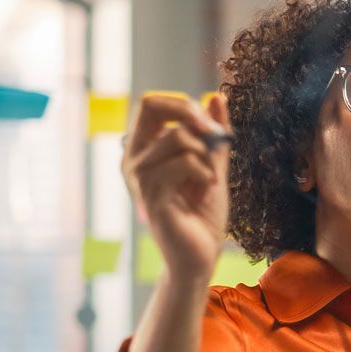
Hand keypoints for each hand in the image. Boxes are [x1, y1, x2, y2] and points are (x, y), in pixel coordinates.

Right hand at [122, 92, 231, 282]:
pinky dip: (204, 173)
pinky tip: (207, 190)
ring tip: (209, 180)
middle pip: (156, 108)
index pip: (151, 103)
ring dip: (206, 156)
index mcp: (144, 150)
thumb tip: (217, 96)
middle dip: (195, 120)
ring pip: (177, 137)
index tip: (209, 122)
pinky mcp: (151, 197)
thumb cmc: (203, 213)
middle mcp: (134, 160)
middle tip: (216, 145)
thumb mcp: (213, 165)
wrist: (200, 255)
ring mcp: (139, 179)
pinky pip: (182, 163)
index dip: (182, 103)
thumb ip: (214, 134)